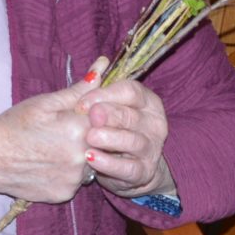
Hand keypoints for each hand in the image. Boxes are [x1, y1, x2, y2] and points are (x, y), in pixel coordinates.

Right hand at [0, 80, 96, 204]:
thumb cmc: (14, 125)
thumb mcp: (45, 102)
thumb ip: (79, 89)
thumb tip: (102, 67)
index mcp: (81, 128)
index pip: (105, 119)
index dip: (89, 117)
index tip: (72, 118)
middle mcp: (83, 156)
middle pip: (100, 143)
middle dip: (86, 137)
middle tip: (58, 135)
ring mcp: (74, 179)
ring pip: (89, 164)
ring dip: (78, 156)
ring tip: (51, 150)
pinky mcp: (64, 194)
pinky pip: (75, 181)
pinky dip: (66, 173)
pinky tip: (47, 165)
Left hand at [82, 74, 173, 200]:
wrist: (124, 169)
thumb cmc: (110, 129)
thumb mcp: (105, 106)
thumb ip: (99, 88)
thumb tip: (100, 62)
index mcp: (147, 102)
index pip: (130, 91)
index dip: (105, 95)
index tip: (81, 103)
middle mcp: (153, 123)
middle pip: (130, 115)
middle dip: (108, 115)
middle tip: (89, 117)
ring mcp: (151, 149)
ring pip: (132, 141)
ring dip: (110, 139)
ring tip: (90, 137)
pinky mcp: (143, 172)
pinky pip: (128, 168)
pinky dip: (110, 164)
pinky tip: (91, 158)